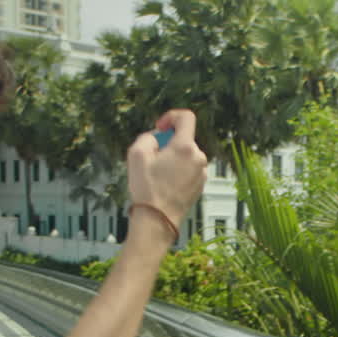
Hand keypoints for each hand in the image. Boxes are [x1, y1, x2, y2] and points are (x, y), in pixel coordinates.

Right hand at [126, 109, 207, 234]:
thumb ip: (148, 136)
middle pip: (184, 139)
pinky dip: (179, 170)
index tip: (161, 128)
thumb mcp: (136, 154)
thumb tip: (158, 138)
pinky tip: (166, 183)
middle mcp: (198, 158)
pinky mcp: (200, 184)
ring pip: (186, 155)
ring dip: (173, 158)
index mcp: (185, 147)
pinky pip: (189, 169)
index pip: (186, 117)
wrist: (157, 219)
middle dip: (168, 143)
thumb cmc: (147, 189)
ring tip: (158, 174)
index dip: (171, 117)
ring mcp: (201, 172)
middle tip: (153, 158)